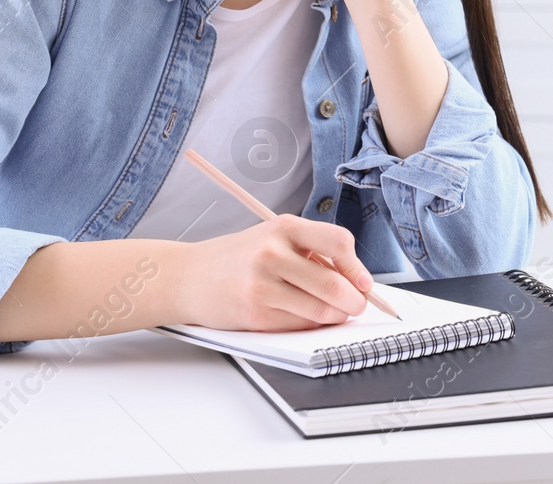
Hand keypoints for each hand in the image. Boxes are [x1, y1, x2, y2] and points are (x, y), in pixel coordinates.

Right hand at [178, 214, 374, 329]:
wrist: (188, 276)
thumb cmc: (238, 258)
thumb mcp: (273, 238)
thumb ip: (310, 252)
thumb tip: (354, 280)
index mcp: (284, 227)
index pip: (338, 242)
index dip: (357, 267)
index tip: (364, 282)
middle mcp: (272, 252)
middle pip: (333, 283)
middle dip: (354, 301)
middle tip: (357, 306)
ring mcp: (262, 284)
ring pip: (320, 309)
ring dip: (336, 316)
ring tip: (335, 313)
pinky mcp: (254, 313)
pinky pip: (298, 324)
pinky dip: (311, 325)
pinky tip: (306, 317)